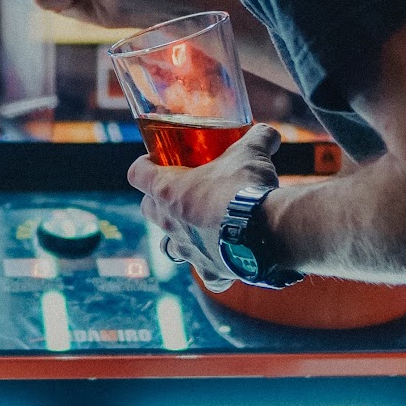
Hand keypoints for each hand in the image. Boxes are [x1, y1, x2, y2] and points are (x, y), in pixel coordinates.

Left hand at [129, 124, 282, 284]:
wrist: (268, 231)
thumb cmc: (247, 188)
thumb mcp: (251, 152)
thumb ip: (257, 138)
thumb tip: (269, 132)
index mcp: (168, 190)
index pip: (137, 173)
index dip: (144, 164)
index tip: (156, 160)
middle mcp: (171, 223)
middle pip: (148, 209)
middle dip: (159, 200)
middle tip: (181, 189)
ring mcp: (188, 250)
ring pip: (169, 245)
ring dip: (180, 236)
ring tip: (199, 226)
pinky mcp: (210, 270)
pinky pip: (206, 274)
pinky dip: (213, 267)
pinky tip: (226, 259)